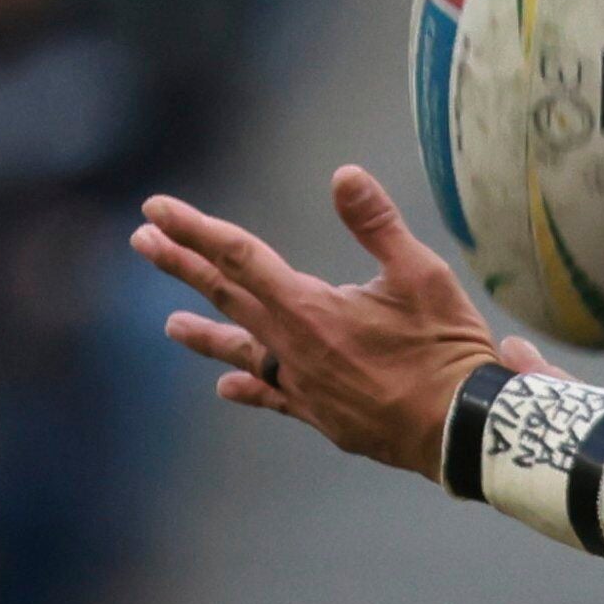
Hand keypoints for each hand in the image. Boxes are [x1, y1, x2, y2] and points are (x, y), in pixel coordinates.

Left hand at [137, 166, 508, 477]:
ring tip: (171, 324)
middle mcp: (293, 344)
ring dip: (203, 333)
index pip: (239, 256)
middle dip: (183, 265)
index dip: (195, 229)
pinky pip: (272, 396)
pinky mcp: (321, 414)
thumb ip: (377, 225)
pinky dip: (247, 388)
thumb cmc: (447, 349)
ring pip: (241, 350)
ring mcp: (303, 383)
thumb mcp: (422, 275)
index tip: (156, 208)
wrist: (460, 428)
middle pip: (228, 296)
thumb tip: (344, 175)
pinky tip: (226, 387)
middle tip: (143, 241)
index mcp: (310, 306)